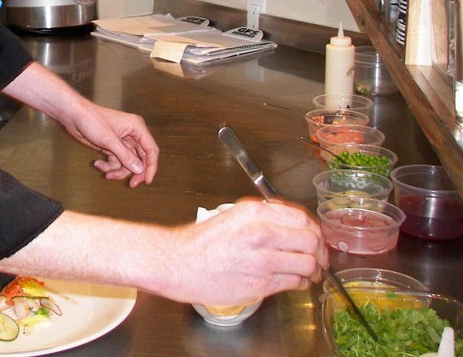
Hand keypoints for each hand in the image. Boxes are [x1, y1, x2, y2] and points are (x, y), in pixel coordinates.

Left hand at [1, 62, 158, 186]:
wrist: (73, 116)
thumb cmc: (91, 120)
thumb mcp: (109, 140)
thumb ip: (125, 156)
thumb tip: (139, 170)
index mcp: (136, 127)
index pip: (151, 150)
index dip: (151, 166)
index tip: (147, 180)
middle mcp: (132, 135)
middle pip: (140, 159)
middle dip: (134, 171)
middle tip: (131, 184)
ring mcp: (121, 142)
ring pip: (127, 163)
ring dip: (118, 170)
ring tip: (107, 173)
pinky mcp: (111, 147)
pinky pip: (116, 162)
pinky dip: (108, 166)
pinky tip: (98, 164)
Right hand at [160, 200, 327, 305]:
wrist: (178, 263)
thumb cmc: (200, 243)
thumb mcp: (232, 217)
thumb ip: (263, 218)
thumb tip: (291, 225)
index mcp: (254, 213)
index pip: (302, 218)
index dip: (313, 229)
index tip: (314, 236)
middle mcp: (262, 233)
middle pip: (311, 241)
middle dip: (320, 250)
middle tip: (319, 256)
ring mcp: (263, 260)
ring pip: (308, 264)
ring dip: (313, 269)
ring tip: (310, 272)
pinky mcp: (261, 284)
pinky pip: (294, 283)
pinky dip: (300, 283)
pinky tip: (295, 281)